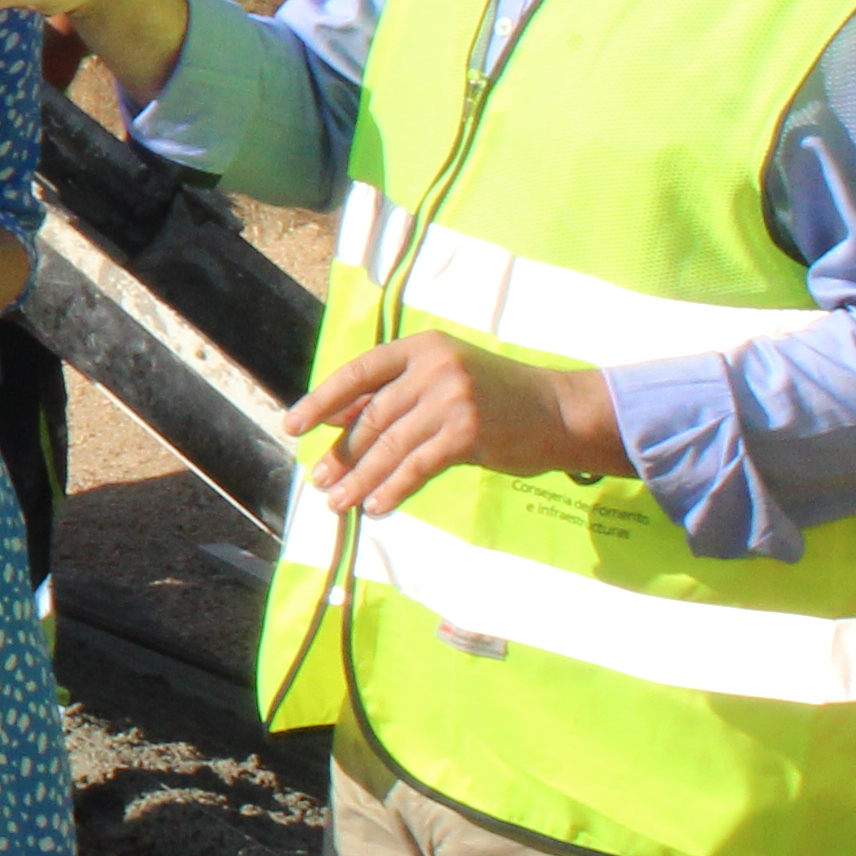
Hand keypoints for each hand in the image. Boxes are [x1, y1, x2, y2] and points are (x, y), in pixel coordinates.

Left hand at [285, 332, 623, 518]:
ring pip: (388, 446)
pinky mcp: (467, 433)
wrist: (561, 412)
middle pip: (371, 416)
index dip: (321, 400)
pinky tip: (376, 507)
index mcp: (422, 348)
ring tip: (337, 502)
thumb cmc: (497, 397)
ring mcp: (451, 399)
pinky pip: (416, 467)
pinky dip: (392, 489)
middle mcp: (433, 368)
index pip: (358, 372)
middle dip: (341, 452)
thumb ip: (395, 396)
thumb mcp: (443, 381)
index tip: (293, 426)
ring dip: (359, 478)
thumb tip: (334, 421)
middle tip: (319, 480)